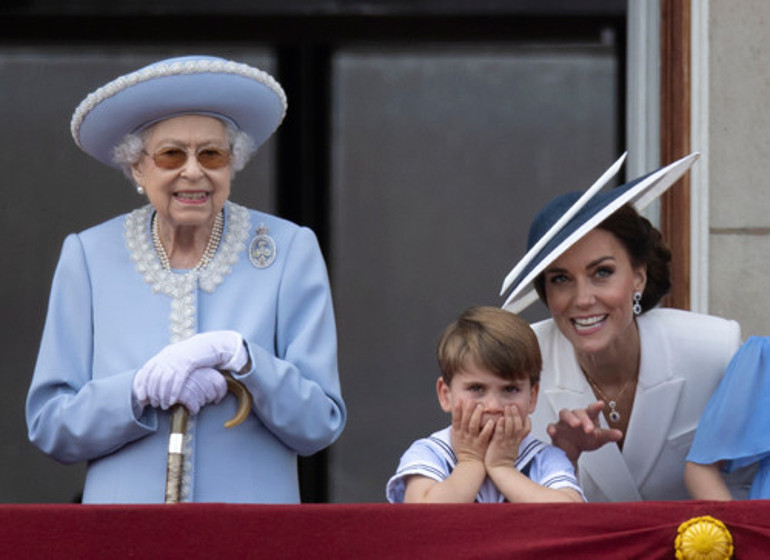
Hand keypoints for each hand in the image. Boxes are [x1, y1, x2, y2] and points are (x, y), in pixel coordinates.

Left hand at [133, 330, 247, 409]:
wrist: (208, 344)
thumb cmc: (192, 355)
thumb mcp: (176, 358)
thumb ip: (165, 367)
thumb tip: (153, 384)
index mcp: (162, 355)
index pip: (145, 371)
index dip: (141, 385)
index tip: (141, 398)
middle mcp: (167, 356)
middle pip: (154, 378)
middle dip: (152, 394)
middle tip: (154, 404)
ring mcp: (177, 359)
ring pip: (165, 380)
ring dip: (163, 395)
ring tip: (164, 405)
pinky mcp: (188, 363)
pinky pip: (178, 380)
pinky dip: (174, 392)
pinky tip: (173, 401)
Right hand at [450, 400, 494, 464]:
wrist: (470, 465)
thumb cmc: (463, 450)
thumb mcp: (456, 438)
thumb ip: (457, 427)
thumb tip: (457, 414)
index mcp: (457, 433)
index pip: (456, 419)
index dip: (458, 409)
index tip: (460, 399)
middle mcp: (464, 435)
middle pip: (465, 420)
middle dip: (468, 409)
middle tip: (473, 400)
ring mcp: (472, 440)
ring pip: (473, 426)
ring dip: (477, 415)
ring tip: (481, 406)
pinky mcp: (481, 445)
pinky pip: (484, 435)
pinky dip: (487, 428)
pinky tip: (491, 422)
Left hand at [485, 405, 528, 469]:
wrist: (499, 470)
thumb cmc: (503, 459)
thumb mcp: (513, 447)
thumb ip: (514, 437)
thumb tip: (515, 430)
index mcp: (517, 441)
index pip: (526, 429)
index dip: (527, 421)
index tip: (526, 414)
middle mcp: (513, 440)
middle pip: (518, 425)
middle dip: (516, 414)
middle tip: (513, 405)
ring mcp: (506, 442)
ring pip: (510, 427)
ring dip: (509, 416)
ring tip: (507, 407)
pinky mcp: (498, 444)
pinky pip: (500, 433)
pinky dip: (501, 426)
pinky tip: (500, 419)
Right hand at [546, 401, 622, 462]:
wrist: (572, 449)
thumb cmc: (586, 439)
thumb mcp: (598, 438)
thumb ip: (608, 436)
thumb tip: (619, 434)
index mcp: (588, 417)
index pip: (592, 409)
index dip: (596, 406)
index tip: (601, 404)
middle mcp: (576, 417)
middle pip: (578, 412)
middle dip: (584, 419)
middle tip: (590, 429)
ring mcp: (564, 422)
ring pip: (564, 413)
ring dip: (570, 418)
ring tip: (575, 424)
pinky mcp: (555, 429)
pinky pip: (551, 426)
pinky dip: (552, 428)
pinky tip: (553, 432)